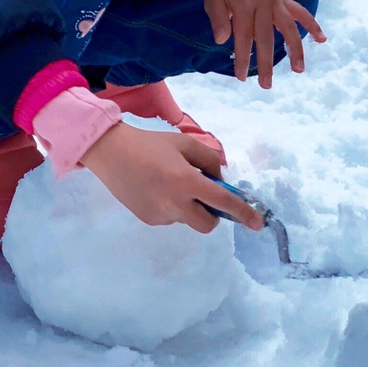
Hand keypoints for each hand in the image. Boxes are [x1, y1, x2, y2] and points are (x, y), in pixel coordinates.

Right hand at [81, 122, 263, 233]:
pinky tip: (155, 189)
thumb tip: (219, 179)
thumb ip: (207, 159)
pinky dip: (172, 207)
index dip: (242, 212)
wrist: (110, 152)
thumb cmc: (149, 143)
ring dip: (189, 207)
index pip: (222, 201)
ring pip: (188, 219)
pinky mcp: (149, 220)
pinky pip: (171, 217)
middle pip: (208, 223)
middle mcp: (175, 203)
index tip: (258, 223)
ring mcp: (161, 215)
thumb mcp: (182, 143)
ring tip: (169, 183)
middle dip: (213, 213)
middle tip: (204, 194)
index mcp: (185, 180)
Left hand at [205, 0, 325, 87]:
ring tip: (299, 70)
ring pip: (289, 28)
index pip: (243, 36)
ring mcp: (276, 0)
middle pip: (266, 38)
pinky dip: (312, 25)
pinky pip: (300, 12)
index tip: (241, 77)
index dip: (242, 58)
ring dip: (295, 50)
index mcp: (243, 2)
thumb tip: (222, 41)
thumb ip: (216, 18)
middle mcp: (263, 2)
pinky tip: (322, 39)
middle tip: (266, 86)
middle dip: (266, 63)